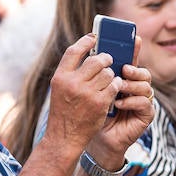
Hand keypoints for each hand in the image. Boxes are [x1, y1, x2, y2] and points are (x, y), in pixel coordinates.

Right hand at [45, 34, 122, 152]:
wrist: (64, 137)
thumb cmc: (63, 112)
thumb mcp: (60, 90)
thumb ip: (71, 74)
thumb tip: (89, 55)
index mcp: (60, 77)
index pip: (74, 51)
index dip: (85, 42)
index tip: (94, 38)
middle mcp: (72, 83)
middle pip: (95, 60)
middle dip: (105, 59)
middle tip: (108, 60)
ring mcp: (87, 93)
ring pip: (107, 73)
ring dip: (111, 74)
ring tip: (109, 78)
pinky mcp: (100, 102)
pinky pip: (114, 86)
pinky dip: (115, 86)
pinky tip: (113, 89)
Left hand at [89, 37, 156, 165]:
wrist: (95, 140)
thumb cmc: (91, 114)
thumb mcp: (91, 90)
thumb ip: (94, 73)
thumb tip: (92, 49)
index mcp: (124, 80)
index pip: (132, 61)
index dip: (135, 50)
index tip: (135, 38)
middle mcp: (136, 89)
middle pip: (143, 72)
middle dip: (134, 69)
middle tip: (123, 69)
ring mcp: (142, 102)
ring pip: (146, 86)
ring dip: (131, 86)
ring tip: (118, 89)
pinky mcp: (146, 116)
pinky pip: (145, 103)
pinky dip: (131, 102)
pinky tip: (118, 104)